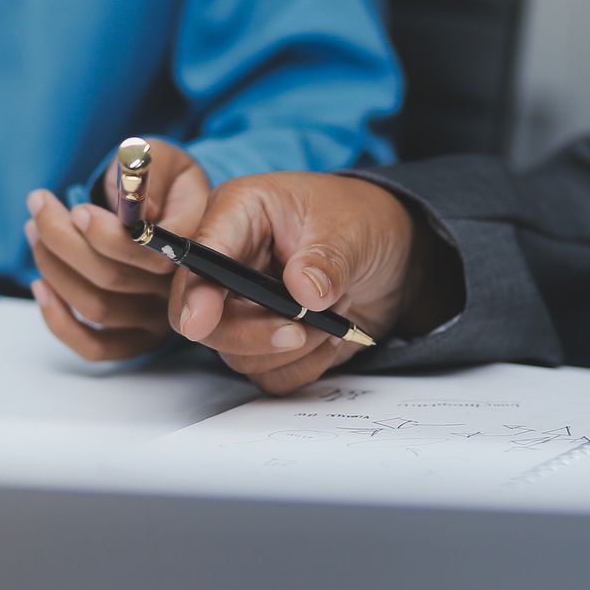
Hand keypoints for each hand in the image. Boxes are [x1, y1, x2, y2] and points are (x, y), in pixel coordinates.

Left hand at [27, 139, 210, 360]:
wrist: (176, 208)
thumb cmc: (165, 181)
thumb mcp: (164, 159)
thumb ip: (153, 172)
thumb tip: (139, 207)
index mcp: (196, 245)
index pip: (153, 255)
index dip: (108, 237)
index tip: (77, 210)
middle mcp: (181, 290)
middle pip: (114, 279)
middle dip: (64, 240)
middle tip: (40, 205)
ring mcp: (159, 320)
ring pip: (96, 306)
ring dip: (53, 267)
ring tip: (35, 228)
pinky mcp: (137, 340)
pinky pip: (96, 348)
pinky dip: (59, 322)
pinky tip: (40, 285)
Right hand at [169, 172, 431, 394]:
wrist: (393, 253)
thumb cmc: (362, 219)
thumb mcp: (352, 228)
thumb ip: (326, 259)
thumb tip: (304, 292)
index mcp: (237, 214)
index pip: (201, 258)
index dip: (196, 292)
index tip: (202, 321)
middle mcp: (231, 263)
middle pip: (205, 319)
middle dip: (252, 334)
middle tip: (299, 330)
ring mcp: (245, 307)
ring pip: (237, 354)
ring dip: (289, 351)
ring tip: (331, 321)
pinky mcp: (265, 341)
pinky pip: (268, 375)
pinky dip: (302, 366)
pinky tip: (329, 338)